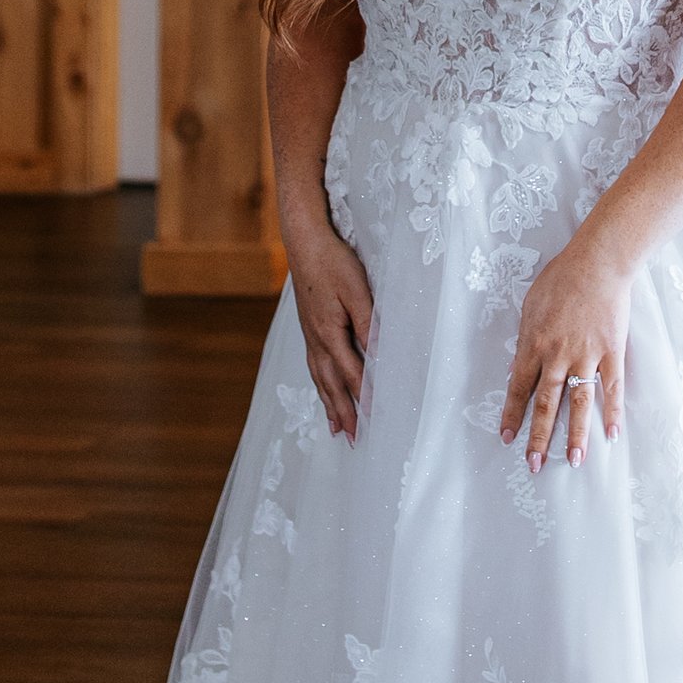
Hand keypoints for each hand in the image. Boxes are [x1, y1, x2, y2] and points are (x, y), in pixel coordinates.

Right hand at [289, 223, 373, 439]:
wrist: (304, 243)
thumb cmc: (333, 263)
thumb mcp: (356, 290)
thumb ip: (368, 323)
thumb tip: (378, 354)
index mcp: (330, 334)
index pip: (352, 374)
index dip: (364, 398)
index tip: (374, 422)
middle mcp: (317, 341)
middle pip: (332, 384)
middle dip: (343, 413)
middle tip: (353, 440)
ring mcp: (310, 336)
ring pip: (321, 378)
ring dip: (329, 404)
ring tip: (336, 428)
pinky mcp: (309, 328)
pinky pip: (314, 366)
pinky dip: (320, 385)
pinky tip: (323, 388)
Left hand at [501, 235, 630, 472]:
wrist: (599, 262)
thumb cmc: (562, 277)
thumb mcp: (531, 305)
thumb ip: (525, 338)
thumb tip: (518, 367)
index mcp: (534, 344)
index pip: (519, 388)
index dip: (513, 414)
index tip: (507, 438)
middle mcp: (558, 356)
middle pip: (547, 404)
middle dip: (539, 437)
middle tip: (534, 465)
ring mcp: (587, 357)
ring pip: (579, 403)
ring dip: (575, 435)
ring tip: (574, 461)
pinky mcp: (612, 353)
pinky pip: (612, 388)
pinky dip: (612, 412)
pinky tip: (611, 434)